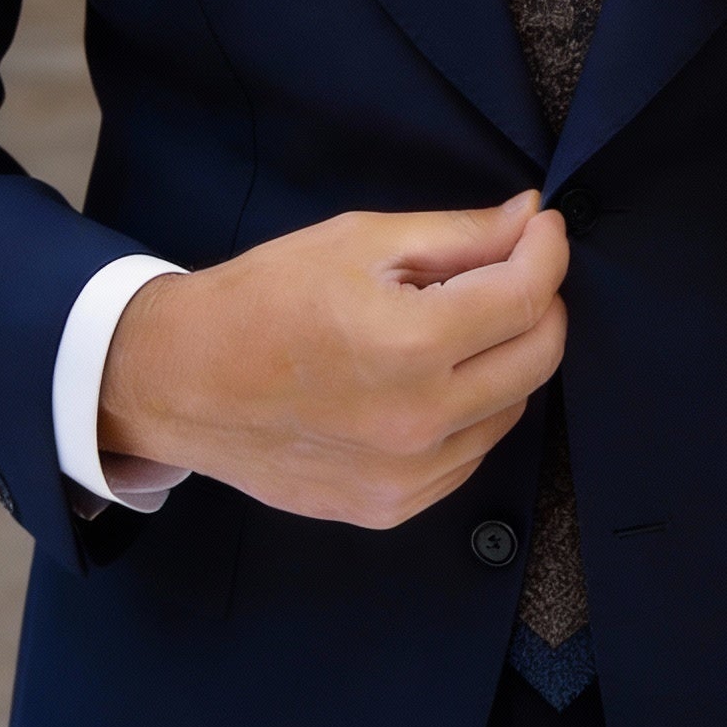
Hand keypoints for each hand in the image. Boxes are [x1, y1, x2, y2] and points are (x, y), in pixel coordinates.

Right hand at [98, 194, 569, 528]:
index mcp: (410, 344)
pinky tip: (428, 381)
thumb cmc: (262, 300)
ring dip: (504, 359)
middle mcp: (418, 421)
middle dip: (538, 302)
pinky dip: (470, 411)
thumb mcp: (359, 241)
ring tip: (453, 326)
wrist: (180, 383)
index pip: (527, 297)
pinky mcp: (392, 507)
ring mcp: (407, 475)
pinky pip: (470, 453)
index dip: (546, 251)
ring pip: (512, 408)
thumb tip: (531, 219)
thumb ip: (459, 234)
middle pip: (539, 357)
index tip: (540, 229)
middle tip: (510, 270)